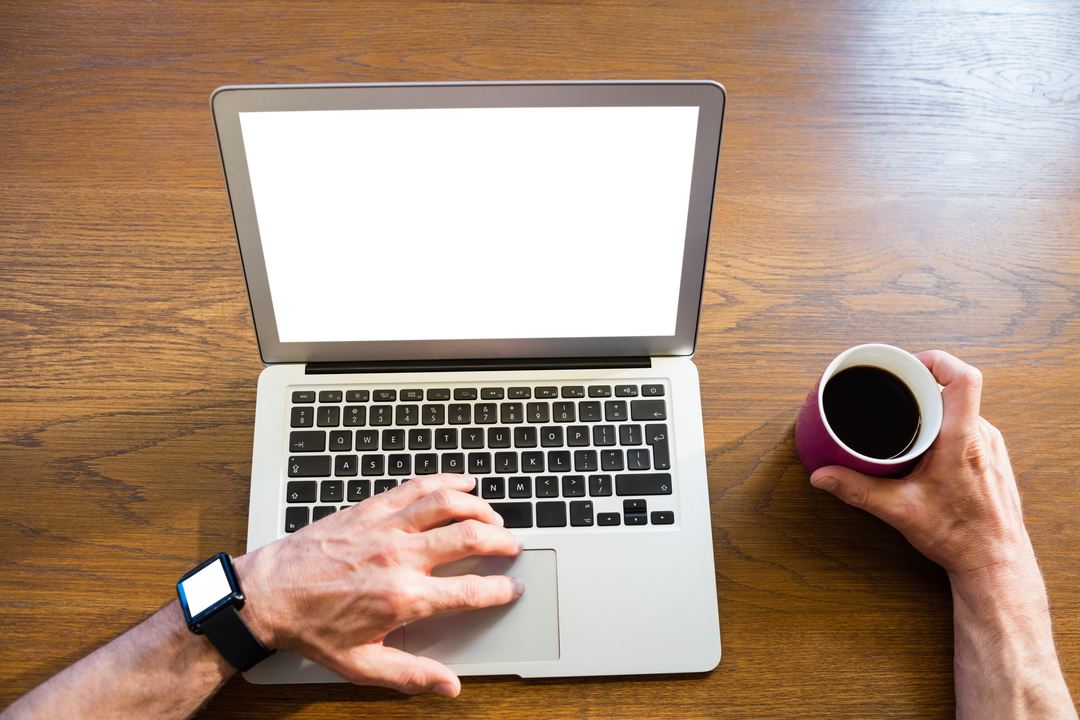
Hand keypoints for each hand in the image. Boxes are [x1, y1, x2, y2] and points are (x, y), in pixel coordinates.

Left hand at [234, 474, 523, 696]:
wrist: (267, 594)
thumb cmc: (310, 627)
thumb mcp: (361, 664)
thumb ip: (411, 674)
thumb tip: (448, 685)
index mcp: (402, 598)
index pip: (470, 591)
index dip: (501, 590)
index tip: (513, 587)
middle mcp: (398, 557)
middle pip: (469, 538)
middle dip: (501, 541)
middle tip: (512, 546)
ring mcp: (384, 528)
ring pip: (447, 503)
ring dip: (479, 507)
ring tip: (494, 516)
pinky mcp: (369, 509)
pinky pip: (415, 487)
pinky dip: (444, 481)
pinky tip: (460, 483)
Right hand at [809, 350, 1034, 576]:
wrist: (996, 562)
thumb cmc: (961, 537)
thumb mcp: (900, 511)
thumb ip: (857, 490)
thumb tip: (823, 476)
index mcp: (962, 441)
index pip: (963, 378)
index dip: (936, 361)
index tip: (907, 366)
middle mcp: (982, 436)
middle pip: (955, 389)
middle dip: (922, 387)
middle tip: (895, 395)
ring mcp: (992, 445)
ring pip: (962, 408)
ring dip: (935, 409)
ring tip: (908, 422)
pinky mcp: (993, 456)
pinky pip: (969, 425)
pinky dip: (945, 427)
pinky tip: (926, 446)